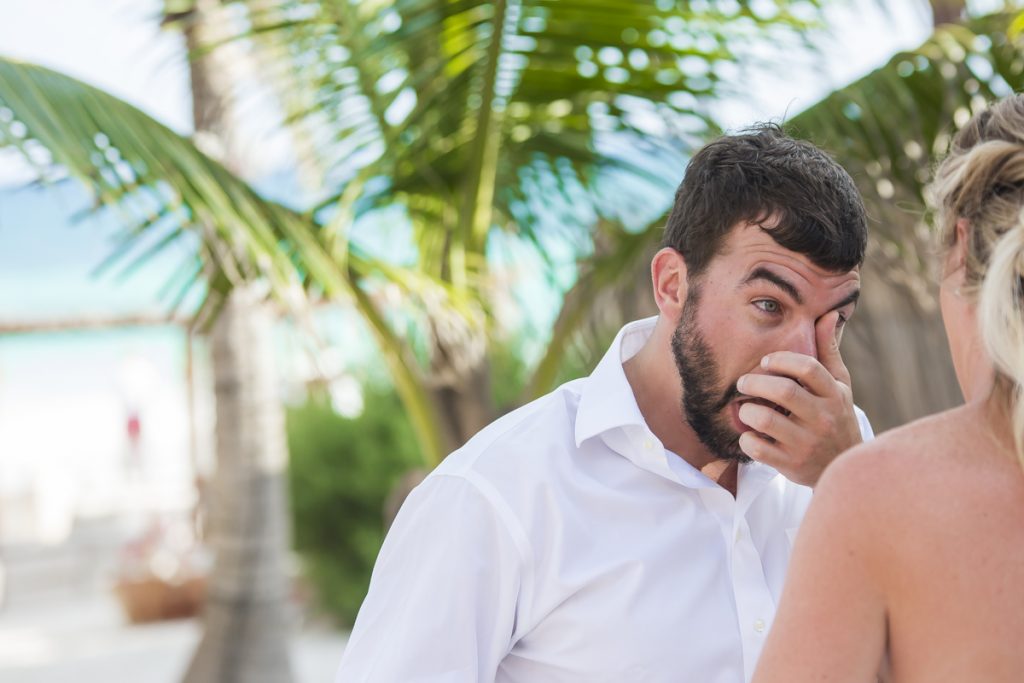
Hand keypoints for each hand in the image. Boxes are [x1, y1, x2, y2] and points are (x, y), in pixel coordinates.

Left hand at [735, 311, 862, 486]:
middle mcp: (823, 418)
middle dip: (755, 381)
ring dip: (748, 410)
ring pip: (766, 419)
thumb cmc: (835, 417)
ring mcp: (806, 443)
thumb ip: (829, 352)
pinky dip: (746, 438)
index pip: (809, 368)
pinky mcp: (790, 464)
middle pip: (784, 391)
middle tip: (743, 381)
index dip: (782, 359)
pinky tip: (749, 433)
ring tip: (746, 408)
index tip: (766, 361)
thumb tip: (828, 315)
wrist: (840, 467)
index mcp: (834, 395)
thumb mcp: (839, 385)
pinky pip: (757, 447)